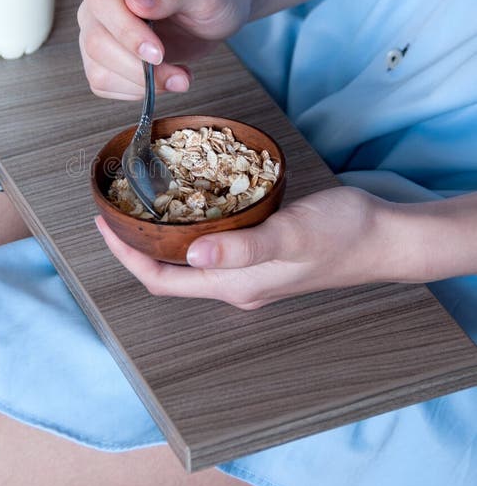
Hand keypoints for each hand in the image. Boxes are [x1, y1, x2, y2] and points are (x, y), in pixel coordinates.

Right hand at [77, 0, 250, 99]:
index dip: (126, 30)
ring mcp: (97, 23)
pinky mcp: (102, 52)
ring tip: (178, 77)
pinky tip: (162, 78)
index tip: (157, 52)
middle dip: (137, 66)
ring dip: (140, 83)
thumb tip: (135, 2)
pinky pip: (103, 81)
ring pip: (97, 65)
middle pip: (95, 37)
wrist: (216, 12)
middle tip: (178, 75)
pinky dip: (135, 90)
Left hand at [95, 186, 396, 308]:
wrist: (383, 238)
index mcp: (234, 286)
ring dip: (162, 235)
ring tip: (143, 201)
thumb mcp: (291, 235)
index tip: (103, 222)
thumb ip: (243, 247)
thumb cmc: (342, 235)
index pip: (161, 280)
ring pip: (190, 259)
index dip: (126, 255)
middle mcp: (235, 285)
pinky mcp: (263, 254)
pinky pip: (213, 245)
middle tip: (118, 206)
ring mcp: (250, 272)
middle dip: (137, 244)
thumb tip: (193, 256)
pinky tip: (192, 200)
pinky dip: (191, 226)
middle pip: (169, 272)